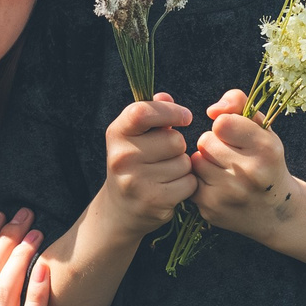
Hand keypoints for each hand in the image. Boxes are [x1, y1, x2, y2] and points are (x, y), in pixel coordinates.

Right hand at [95, 96, 196, 243]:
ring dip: (183, 167)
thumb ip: (151, 113)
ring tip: (165, 174)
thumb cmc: (134, 163)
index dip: (170, 111)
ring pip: (184, 163)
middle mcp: (122, 157)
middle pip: (174, 140)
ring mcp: (135, 181)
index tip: (185, 117)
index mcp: (116, 134)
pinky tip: (171, 189)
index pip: (143, 111)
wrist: (120, 209)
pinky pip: (188, 183)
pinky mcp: (153, 202)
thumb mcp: (135, 136)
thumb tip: (165, 97)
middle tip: (164, 157)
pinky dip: (187, 185)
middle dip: (178, 147)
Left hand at [191, 90, 293, 240]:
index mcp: (266, 149)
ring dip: (205, 162)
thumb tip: (211, 111)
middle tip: (231, 156)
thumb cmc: (265, 160)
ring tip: (225, 171)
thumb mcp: (262, 128)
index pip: (222, 123)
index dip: (225, 126)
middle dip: (214, 144)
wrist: (275, 212)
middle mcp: (250, 174)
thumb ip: (238, 103)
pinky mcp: (211, 209)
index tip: (236, 136)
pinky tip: (218, 186)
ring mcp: (229, 195)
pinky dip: (200, 181)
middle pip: (205, 141)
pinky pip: (190, 181)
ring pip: (195, 161)